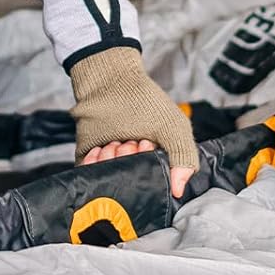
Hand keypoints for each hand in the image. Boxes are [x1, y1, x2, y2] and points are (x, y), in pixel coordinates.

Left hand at [69, 47, 197, 197]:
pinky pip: (89, 174)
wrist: (111, 82)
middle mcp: (132, 165)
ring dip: (113, 158)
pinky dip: (94, 162)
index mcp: (154, 162)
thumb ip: (185, 159)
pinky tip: (101, 146)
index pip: (153, 184)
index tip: (149, 147)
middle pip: (130, 181)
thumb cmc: (145, 102)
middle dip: (131, 160)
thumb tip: (178, 192)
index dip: (151, 169)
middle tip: (133, 141)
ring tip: (117, 140)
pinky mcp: (90, 159)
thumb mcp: (176, 128)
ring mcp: (110, 162)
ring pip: (110, 178)